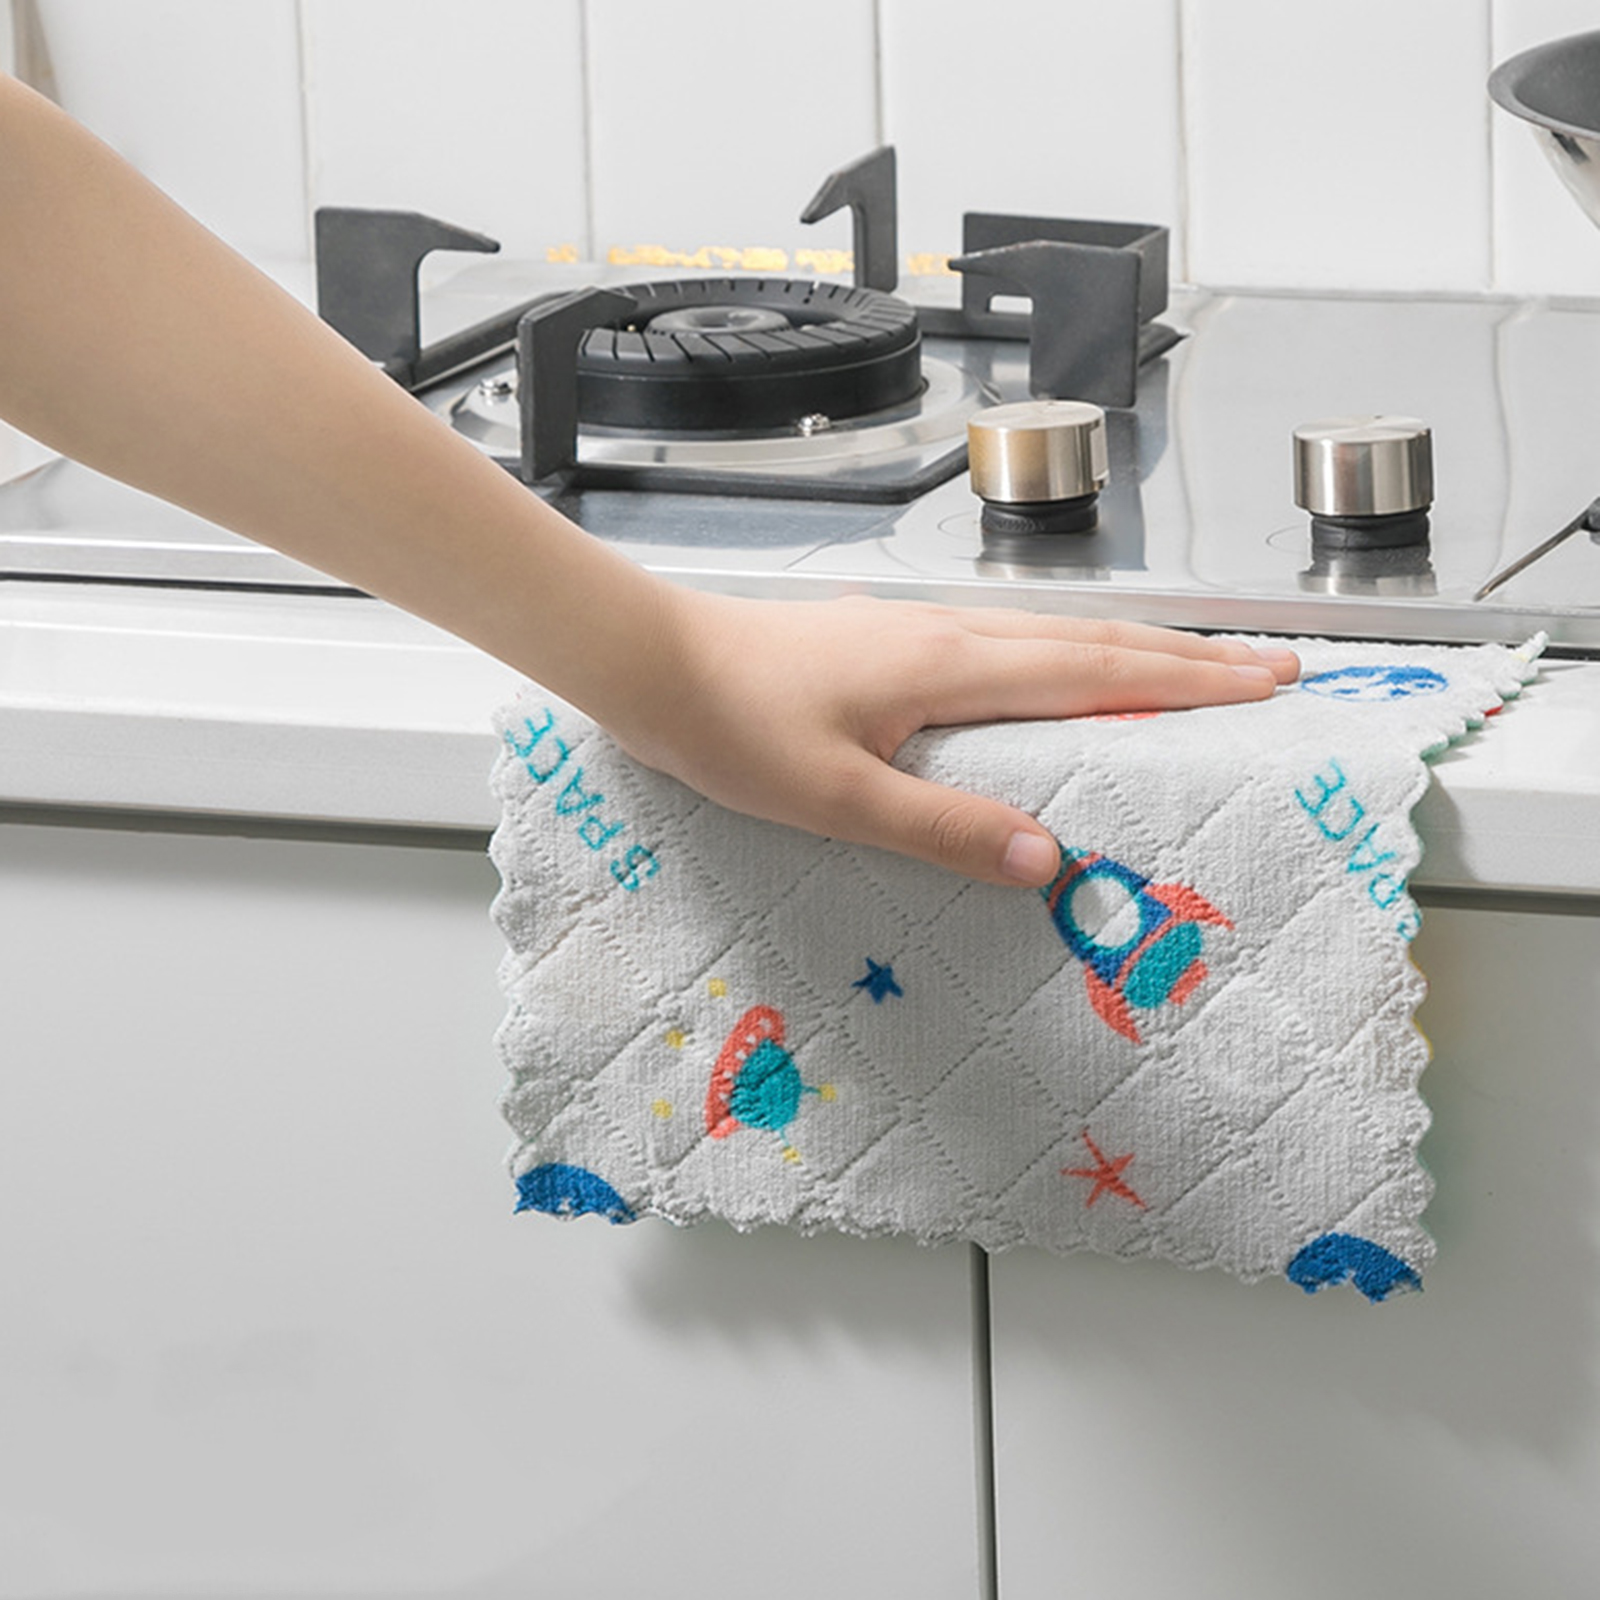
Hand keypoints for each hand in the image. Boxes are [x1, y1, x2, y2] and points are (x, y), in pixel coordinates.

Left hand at [597, 590, 1299, 887]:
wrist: (654, 663)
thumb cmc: (731, 728)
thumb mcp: (834, 799)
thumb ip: (942, 828)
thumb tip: (1049, 859)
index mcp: (951, 668)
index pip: (1099, 673)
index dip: (1188, 682)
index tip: (1266, 683)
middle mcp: (950, 636)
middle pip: (1096, 644)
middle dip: (1189, 658)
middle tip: (1267, 669)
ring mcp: (921, 631)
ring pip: (1055, 636)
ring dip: (1135, 651)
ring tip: (1195, 668)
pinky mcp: (892, 641)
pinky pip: (1013, 644)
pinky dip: (1073, 658)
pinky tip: (1067, 678)